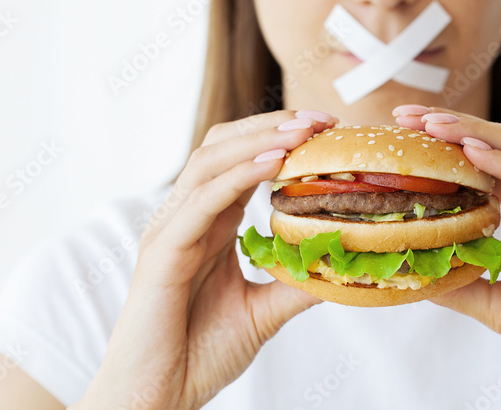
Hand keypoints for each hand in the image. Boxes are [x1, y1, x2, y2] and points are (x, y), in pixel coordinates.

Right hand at [79, 110, 336, 409]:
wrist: (158, 398)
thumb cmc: (199, 354)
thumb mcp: (263, 312)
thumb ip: (296, 284)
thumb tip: (341, 265)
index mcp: (209, 224)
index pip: (241, 160)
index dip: (281, 137)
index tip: (327, 129)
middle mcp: (187, 216)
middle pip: (224, 146)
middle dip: (272, 125)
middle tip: (320, 119)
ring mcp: (171, 229)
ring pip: (210, 162)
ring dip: (258, 139)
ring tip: (302, 130)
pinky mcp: (162, 251)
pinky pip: (201, 200)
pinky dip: (237, 176)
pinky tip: (272, 163)